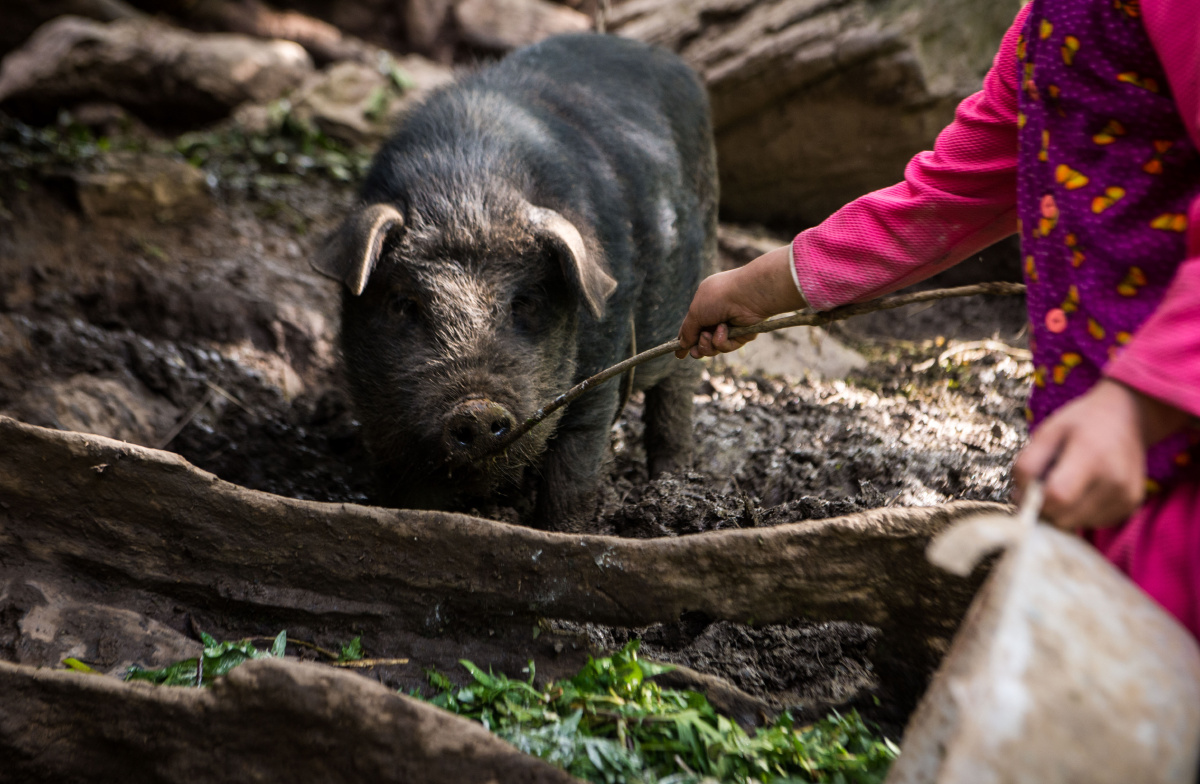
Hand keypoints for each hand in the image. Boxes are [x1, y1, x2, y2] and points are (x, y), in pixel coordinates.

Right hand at [675, 245, 806, 358]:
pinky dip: (722, 341)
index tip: (679, 354)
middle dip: (699, 347)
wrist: (746, 295)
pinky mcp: (741, 335)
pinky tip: (724, 330)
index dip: (686, 340)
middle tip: (696, 351)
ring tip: (709, 336)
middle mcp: (717, 316)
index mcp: (705, 305)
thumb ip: (687, 330)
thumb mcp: (695, 312)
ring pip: (714, 347)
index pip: (692, 326)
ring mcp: (730, 326)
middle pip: (702, 341)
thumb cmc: (718, 298)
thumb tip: (682, 345)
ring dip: (708, 344)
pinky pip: (727, 346)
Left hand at [1012, 378, 1189, 528]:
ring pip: (1076, 524)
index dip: (1035, 500)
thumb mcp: (1047, 432)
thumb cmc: (1080, 423)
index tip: (1028, 489)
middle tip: (1046, 483)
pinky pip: (1092, 522)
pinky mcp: (1130, 506)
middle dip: (1046, 507)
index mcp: (1092, 455)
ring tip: (1068, 481)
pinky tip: (1084, 488)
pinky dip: (1080, 511)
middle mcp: (1114, 480)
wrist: (1126, 417)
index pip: (1057, 497)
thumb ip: (1027, 465)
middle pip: (1065, 517)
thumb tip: (1019, 500)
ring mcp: (1126, 495)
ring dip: (1063, 511)